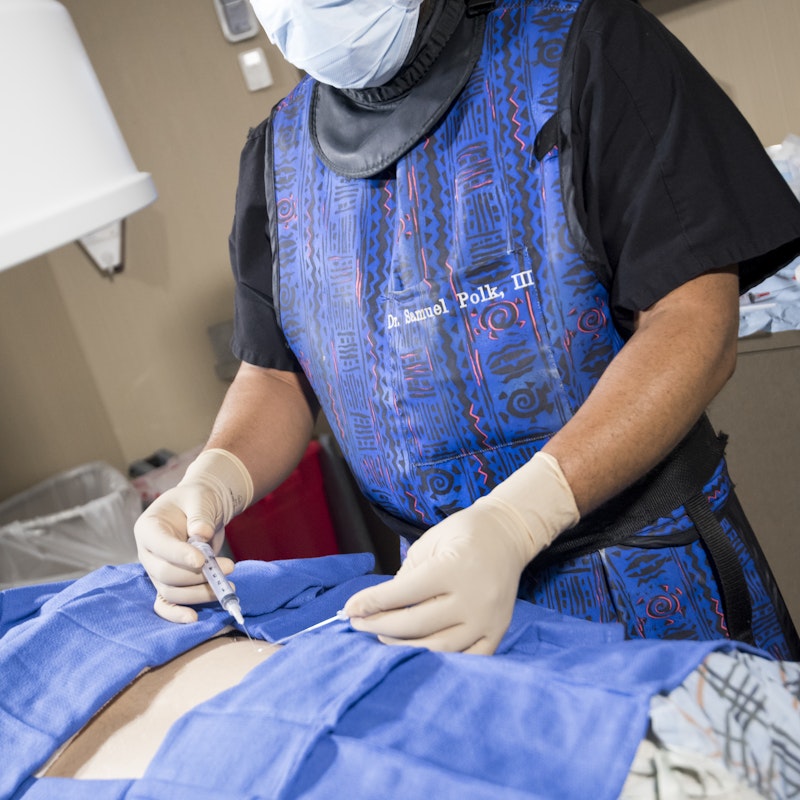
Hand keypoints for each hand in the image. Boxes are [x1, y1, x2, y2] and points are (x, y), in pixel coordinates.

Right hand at [134, 449, 252, 622]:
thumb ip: (200, 514)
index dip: (179, 555)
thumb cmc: (198, 500)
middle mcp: (147, 553)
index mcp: (148, 528)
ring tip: (228, 585)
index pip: (159, 546)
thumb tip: (202, 535)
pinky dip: (177, 614)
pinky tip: (194, 618)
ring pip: (171, 592)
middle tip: (228, 568)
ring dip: (199, 593)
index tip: (203, 560)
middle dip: (196, 576)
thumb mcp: (200, 498)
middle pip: (164, 574)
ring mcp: (156, 571)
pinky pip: (166, 604)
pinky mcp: (168, 583)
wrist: (202, 509)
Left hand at [344, 452, 578, 653]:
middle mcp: (473, 597)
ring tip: (381, 637)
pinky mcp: (497, 633)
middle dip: (379, 625)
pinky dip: (437, 660)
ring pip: (437, 648)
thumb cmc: (463, 533)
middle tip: (357, 624)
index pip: (404, 592)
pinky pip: (464, 660)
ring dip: (402, 647)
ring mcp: (487, 620)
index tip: (349, 608)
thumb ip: (407, 575)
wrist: (508, 535)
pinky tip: (416, 652)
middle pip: (416, 625)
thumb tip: (379, 607)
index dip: (372, 602)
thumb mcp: (431, 542)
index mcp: (454, 568)